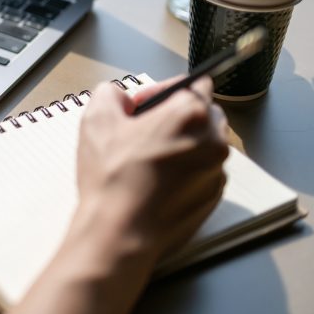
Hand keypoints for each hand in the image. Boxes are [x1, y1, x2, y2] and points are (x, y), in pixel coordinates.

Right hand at [1, 77, 228, 313]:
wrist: (121, 230)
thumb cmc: (113, 176)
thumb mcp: (97, 117)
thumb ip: (111, 92)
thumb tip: (120, 97)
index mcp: (191, 113)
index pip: (196, 82)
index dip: (162, 90)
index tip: (140, 106)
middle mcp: (214, 140)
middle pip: (204, 113)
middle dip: (175, 117)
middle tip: (142, 130)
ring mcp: (216, 172)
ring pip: (204, 145)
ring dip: (181, 144)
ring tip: (146, 160)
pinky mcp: (212, 198)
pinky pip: (202, 173)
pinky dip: (184, 172)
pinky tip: (154, 182)